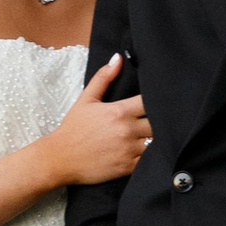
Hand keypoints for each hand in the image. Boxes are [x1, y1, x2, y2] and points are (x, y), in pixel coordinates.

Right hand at [46, 53, 151, 189]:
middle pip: (159, 122)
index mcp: (119, 111)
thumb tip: (118, 58)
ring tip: (161, 135)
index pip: (150, 101)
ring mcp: (129, 150)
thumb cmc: (73, 129)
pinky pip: (151, 160)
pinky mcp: (128, 167)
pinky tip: (153, 151)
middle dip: (163, 120)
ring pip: (158, 142)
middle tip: (164, 118)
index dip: (159, 100)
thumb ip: (103, 78)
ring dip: (160, 138)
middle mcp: (127, 130)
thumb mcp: (86, 99)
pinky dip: (155, 156)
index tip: (161, 100)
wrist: (60, 158)